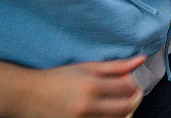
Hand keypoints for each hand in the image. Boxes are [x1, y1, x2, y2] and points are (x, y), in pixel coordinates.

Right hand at [27, 56, 144, 117]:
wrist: (29, 95)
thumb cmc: (59, 78)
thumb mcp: (88, 67)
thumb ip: (116, 66)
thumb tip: (142, 59)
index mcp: (92, 86)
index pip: (127, 87)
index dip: (136, 83)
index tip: (136, 81)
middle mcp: (87, 106)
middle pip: (126, 108)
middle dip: (135, 99)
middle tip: (134, 93)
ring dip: (124, 111)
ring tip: (121, 102)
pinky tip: (108, 111)